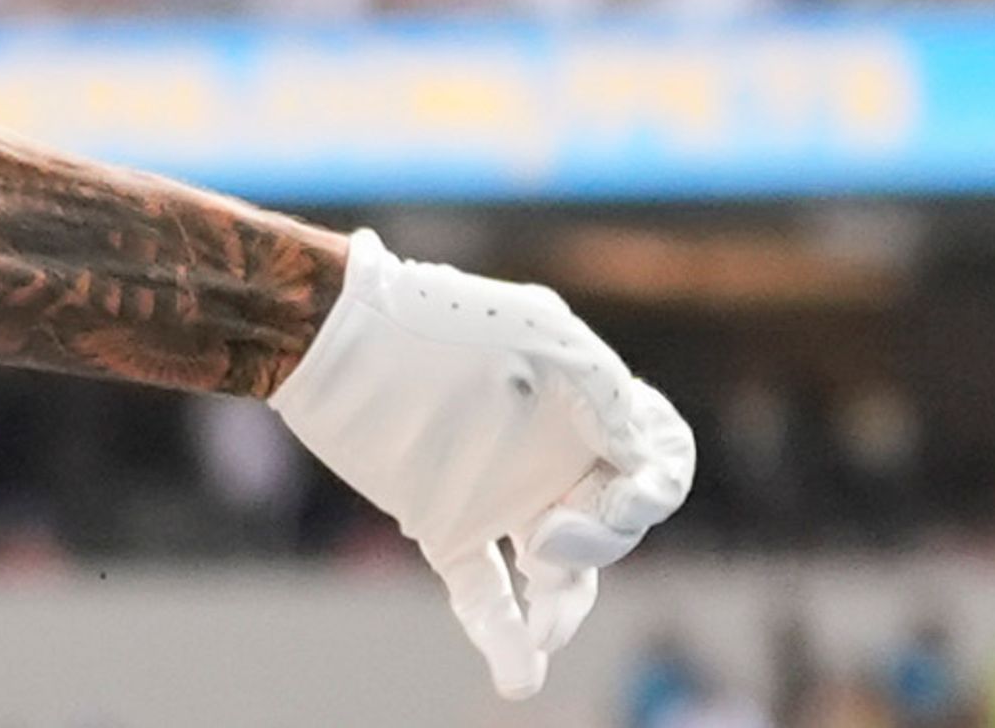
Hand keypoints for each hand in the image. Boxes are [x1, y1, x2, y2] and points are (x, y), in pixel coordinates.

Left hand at [270, 231, 696, 698]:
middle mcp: (551, 459)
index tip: (627, 497)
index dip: (657, 490)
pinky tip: (517, 679)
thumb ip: (604, 392)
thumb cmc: (439, 316)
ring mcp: (499, 497)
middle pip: (613, 529)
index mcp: (587, 408)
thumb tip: (645, 461)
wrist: (335, 332)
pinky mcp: (445, 525)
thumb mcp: (539, 331)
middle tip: (548, 536)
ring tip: (544, 629)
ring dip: (562, 610)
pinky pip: (487, 594)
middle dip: (598, 543)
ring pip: (558, 579)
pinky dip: (504, 640)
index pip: (660, 463)